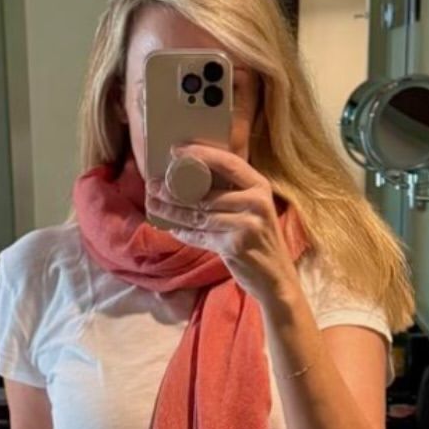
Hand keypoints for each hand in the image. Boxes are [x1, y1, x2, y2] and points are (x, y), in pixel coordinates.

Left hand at [145, 146, 297, 305]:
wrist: (275, 277)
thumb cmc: (259, 239)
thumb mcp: (254, 209)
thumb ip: (232, 193)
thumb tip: (191, 179)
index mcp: (259, 186)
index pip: (227, 162)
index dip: (199, 154)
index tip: (175, 151)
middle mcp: (256, 201)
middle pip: (206, 193)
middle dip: (174, 190)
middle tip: (153, 186)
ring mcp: (247, 224)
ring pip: (199, 215)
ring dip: (172, 212)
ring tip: (154, 206)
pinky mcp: (235, 245)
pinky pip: (201, 236)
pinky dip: (184, 233)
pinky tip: (172, 229)